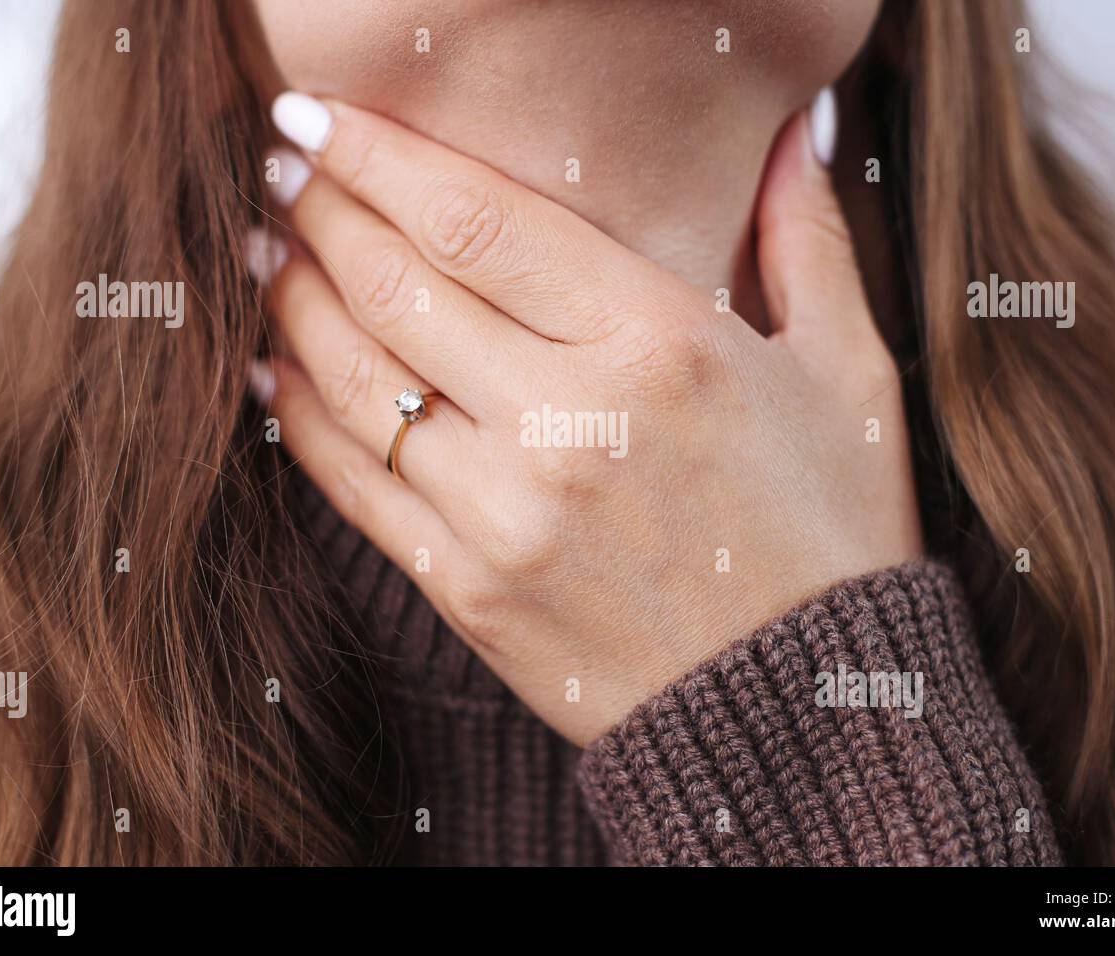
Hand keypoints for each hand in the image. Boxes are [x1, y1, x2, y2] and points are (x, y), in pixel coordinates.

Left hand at [254, 93, 922, 745]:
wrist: (800, 713)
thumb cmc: (833, 532)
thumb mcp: (849, 375)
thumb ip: (806, 238)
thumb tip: (787, 128)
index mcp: (661, 348)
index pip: (477, 219)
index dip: (377, 153)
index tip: (317, 111)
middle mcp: (568, 425)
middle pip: (396, 284)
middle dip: (320, 207)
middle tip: (281, 162)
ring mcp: (504, 516)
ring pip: (356, 379)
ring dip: (292, 300)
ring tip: (266, 249)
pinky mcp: (468, 590)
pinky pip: (354, 483)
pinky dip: (295, 417)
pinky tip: (269, 369)